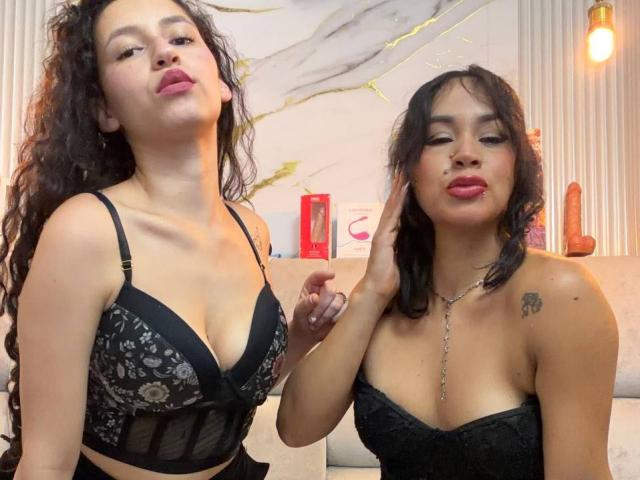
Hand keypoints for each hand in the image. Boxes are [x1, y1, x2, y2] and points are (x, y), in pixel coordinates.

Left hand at [292, 270, 346, 342]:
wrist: (308, 333)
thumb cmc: (301, 318)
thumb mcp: (299, 312)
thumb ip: (305, 304)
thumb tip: (315, 297)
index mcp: (312, 285)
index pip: (318, 276)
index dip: (325, 274)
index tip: (332, 275)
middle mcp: (326, 288)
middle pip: (330, 292)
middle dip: (321, 307)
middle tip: (311, 319)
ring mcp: (335, 298)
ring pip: (337, 303)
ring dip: (326, 316)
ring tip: (315, 324)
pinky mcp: (342, 309)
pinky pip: (343, 312)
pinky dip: (332, 320)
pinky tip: (325, 324)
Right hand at [359, 175, 407, 300]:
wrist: (376, 290)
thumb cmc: (388, 279)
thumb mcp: (401, 260)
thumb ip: (404, 248)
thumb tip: (415, 241)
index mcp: (389, 237)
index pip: (396, 212)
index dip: (401, 197)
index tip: (407, 182)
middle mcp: (383, 232)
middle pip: (392, 205)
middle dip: (398, 187)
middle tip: (403, 170)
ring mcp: (381, 233)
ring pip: (391, 206)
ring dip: (398, 189)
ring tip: (403, 173)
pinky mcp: (382, 238)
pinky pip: (392, 215)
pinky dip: (397, 201)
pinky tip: (403, 189)